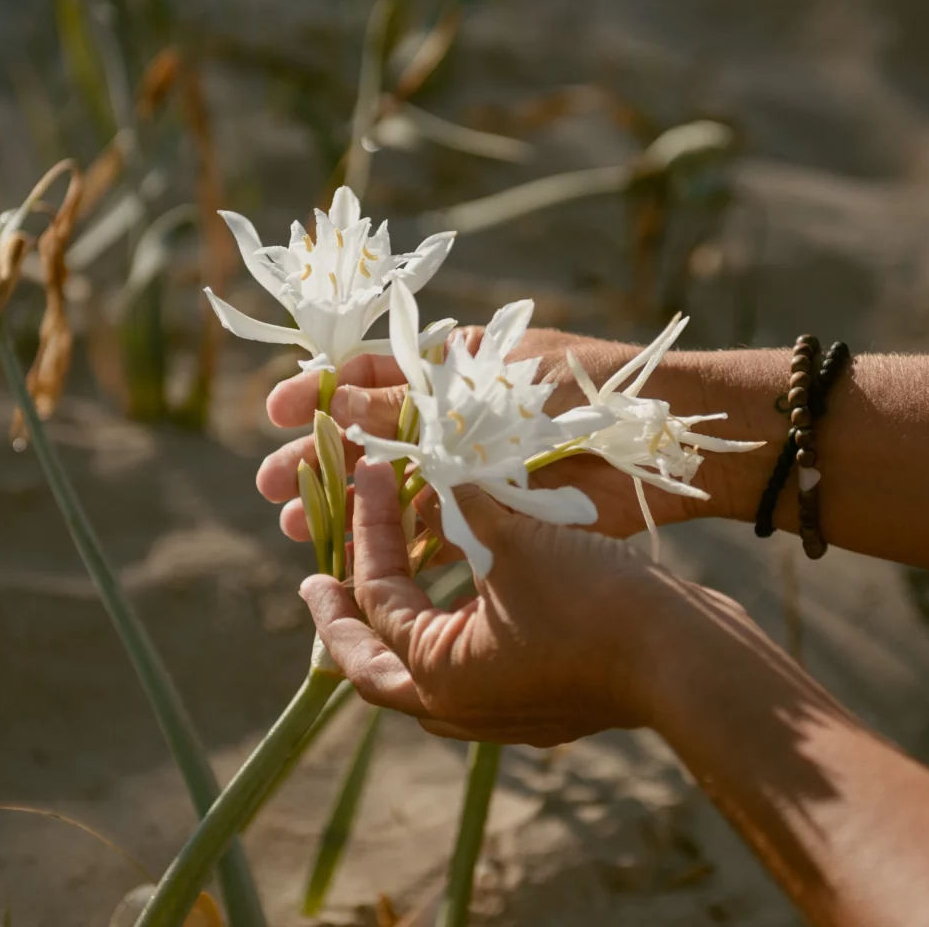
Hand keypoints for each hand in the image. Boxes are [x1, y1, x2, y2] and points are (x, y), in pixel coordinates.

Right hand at [258, 329, 724, 542]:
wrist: (659, 443)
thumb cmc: (583, 392)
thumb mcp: (494, 390)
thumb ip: (420, 402)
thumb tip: (341, 403)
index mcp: (456, 369)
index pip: (373, 374)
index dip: (323, 392)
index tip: (276, 413)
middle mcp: (456, 418)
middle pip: (372, 437)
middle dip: (321, 459)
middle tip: (269, 485)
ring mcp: (473, 468)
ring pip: (395, 489)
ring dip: (349, 508)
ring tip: (297, 528)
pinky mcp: (494, 514)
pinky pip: (434, 529)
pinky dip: (397, 543)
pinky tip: (359, 559)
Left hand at [300, 460, 701, 746]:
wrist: (684, 655)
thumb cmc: (593, 602)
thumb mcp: (517, 541)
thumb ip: (466, 503)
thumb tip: (436, 461)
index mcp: (439, 675)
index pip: (378, 594)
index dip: (368, 527)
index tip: (369, 474)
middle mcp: (459, 707)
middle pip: (372, 670)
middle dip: (340, 624)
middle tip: (316, 585)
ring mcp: (500, 712)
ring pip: (419, 677)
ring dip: (392, 634)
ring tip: (375, 592)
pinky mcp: (537, 703)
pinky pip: (466, 672)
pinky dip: (444, 637)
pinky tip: (452, 602)